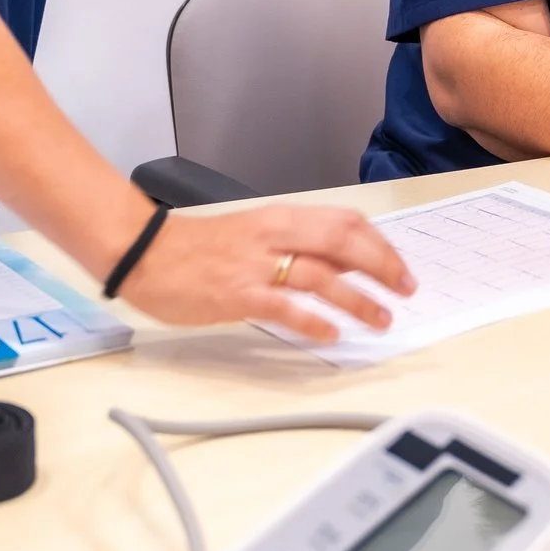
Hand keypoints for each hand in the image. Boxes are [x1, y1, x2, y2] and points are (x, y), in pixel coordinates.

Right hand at [114, 205, 415, 337]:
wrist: (144, 253)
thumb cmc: (197, 247)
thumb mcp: (254, 233)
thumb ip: (293, 244)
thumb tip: (338, 264)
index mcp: (280, 217)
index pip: (345, 222)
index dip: (380, 244)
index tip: (400, 266)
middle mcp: (274, 235)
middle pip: (344, 242)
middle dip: (383, 266)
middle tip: (405, 290)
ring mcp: (256, 265)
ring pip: (322, 276)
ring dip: (358, 299)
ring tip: (380, 318)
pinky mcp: (237, 294)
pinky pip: (285, 307)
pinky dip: (314, 321)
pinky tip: (331, 333)